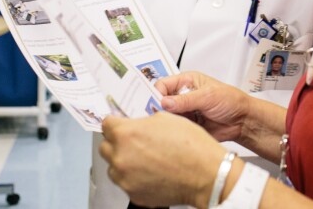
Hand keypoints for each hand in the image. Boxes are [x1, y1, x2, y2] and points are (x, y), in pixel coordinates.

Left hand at [100, 113, 225, 207]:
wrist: (206, 174)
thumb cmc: (191, 146)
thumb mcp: (166, 118)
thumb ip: (143, 121)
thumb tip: (136, 124)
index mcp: (126, 134)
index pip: (106, 124)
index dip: (115, 122)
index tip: (119, 124)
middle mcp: (120, 157)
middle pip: (106, 147)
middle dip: (117, 142)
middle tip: (135, 141)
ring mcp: (125, 179)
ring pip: (114, 167)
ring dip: (125, 161)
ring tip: (147, 159)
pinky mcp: (134, 195)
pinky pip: (127, 183)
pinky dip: (136, 178)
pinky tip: (153, 172)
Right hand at [155, 72, 252, 144]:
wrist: (243, 121)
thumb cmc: (231, 101)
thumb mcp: (208, 96)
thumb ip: (186, 100)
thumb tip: (165, 102)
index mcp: (186, 82)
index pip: (163, 85)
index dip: (157, 94)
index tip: (157, 104)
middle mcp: (183, 96)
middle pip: (161, 102)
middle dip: (160, 109)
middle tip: (160, 117)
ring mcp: (184, 112)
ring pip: (166, 117)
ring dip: (168, 122)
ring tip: (171, 125)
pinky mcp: (187, 126)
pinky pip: (175, 129)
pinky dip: (174, 132)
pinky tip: (176, 133)